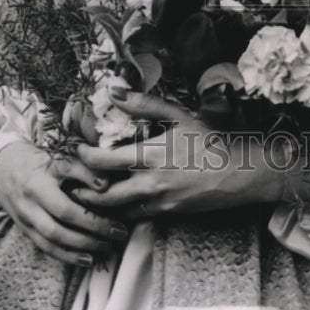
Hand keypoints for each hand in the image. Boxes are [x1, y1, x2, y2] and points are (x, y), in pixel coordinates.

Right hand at [0, 139, 128, 266]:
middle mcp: (32, 197)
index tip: (110, 192)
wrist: (4, 168)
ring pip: (54, 237)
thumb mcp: (58, 156)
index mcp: (42, 175)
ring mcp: (26, 215)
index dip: (89, 190)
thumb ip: (82, 166)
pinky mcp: (25, 229)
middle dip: (93, 226)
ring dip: (83, 245)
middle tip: (119, 231)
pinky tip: (87, 259)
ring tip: (107, 247)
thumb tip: (106, 184)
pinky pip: (46, 247)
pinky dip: (67, 255)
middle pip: (63, 217)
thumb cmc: (40, 161)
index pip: (67, 185)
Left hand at [74, 92, 309, 220]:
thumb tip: (113, 91)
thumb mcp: (179, 115)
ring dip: (96, 205)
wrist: (240, 173)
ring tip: (83, 194)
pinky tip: (111, 206)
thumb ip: (144, 104)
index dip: (82, 158)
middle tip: (69, 181)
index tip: (75, 150)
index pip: (103, 162)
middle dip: (81, 190)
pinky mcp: (167, 214)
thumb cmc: (210, 140)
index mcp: (151, 155)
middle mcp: (151, 182)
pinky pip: (134, 218)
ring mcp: (159, 202)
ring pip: (115, 212)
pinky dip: (118, 214)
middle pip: (103, 195)